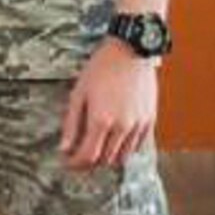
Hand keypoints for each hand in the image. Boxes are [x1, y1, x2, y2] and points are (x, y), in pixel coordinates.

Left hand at [59, 40, 157, 170]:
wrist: (131, 51)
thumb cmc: (101, 68)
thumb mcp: (78, 94)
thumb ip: (71, 124)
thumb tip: (64, 148)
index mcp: (101, 120)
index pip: (88, 156)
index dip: (76, 164)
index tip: (68, 162)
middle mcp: (122, 126)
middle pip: (105, 160)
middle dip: (90, 162)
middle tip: (79, 156)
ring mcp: (138, 124)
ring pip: (122, 157)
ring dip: (108, 158)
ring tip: (97, 149)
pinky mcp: (150, 120)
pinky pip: (137, 146)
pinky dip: (125, 149)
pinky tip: (115, 141)